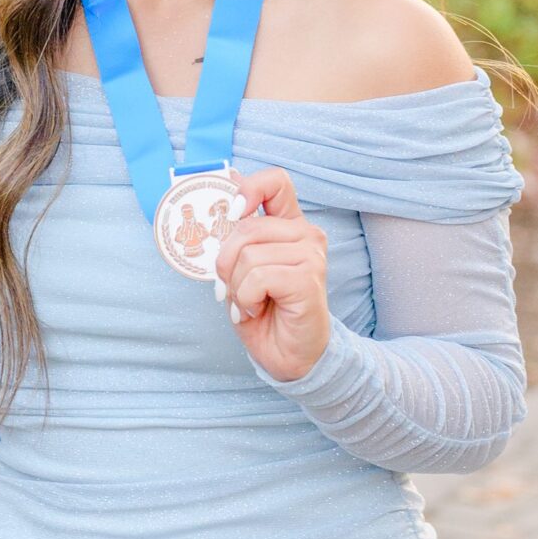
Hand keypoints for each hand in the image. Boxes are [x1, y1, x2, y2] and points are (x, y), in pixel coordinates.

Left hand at [215, 167, 331, 384]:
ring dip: (237, 286)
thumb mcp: (240, 268)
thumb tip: (227, 181)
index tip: (232, 212)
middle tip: (234, 287)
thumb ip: (236, 233)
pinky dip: (246, 299)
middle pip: (246, 226)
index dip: (249, 189)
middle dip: (227, 262)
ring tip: (251, 302)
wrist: (289, 356)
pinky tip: (257, 309)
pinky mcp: (308, 277)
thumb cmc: (264, 311)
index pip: (276, 182)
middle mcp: (305, 234)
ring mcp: (310, 254)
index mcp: (288, 225)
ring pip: (248, 255)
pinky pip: (257, 277)